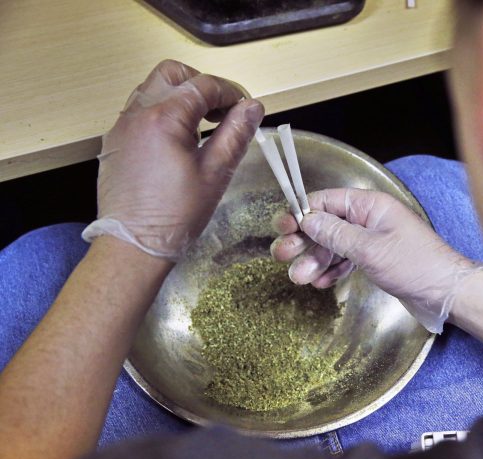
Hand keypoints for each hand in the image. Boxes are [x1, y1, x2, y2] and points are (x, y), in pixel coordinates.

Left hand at [82, 60, 264, 259]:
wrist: (133, 244)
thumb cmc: (174, 216)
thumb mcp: (216, 173)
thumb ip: (236, 134)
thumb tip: (252, 108)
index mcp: (164, 119)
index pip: (203, 85)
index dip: (230, 92)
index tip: (244, 108)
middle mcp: (137, 114)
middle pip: (173, 74)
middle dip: (201, 85)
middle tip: (221, 110)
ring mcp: (122, 126)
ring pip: (153, 89)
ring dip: (180, 98)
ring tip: (202, 126)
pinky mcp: (115, 142)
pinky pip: (139, 111)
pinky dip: (162, 113)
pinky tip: (177, 141)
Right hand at [271, 188, 482, 332]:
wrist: (446, 293)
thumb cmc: (414, 265)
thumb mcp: (369, 249)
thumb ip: (335, 234)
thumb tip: (307, 219)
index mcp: (370, 205)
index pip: (325, 201)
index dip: (301, 213)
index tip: (282, 228)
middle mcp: (368, 219)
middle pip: (325, 224)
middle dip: (303, 241)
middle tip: (283, 256)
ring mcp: (371, 240)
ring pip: (333, 246)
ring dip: (315, 261)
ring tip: (301, 278)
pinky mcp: (374, 260)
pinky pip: (345, 260)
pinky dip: (332, 270)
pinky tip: (322, 282)